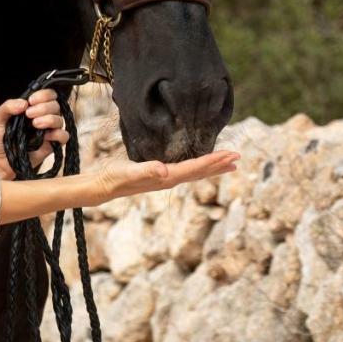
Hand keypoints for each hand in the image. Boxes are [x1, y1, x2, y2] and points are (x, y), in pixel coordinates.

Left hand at [0, 88, 69, 179]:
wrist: (0, 159)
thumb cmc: (0, 136)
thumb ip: (8, 106)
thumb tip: (24, 103)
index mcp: (34, 107)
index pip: (48, 94)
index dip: (43, 95)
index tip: (31, 101)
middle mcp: (44, 116)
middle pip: (55, 105)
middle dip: (43, 107)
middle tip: (29, 114)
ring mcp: (49, 130)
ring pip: (60, 119)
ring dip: (49, 119)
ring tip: (34, 124)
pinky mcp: (53, 144)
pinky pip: (64, 136)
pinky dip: (57, 134)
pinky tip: (45, 137)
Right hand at [93, 149, 239, 204]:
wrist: (104, 186)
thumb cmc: (115, 177)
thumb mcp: (129, 171)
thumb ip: (146, 171)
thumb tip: (165, 171)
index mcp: (167, 178)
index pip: (196, 168)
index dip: (214, 161)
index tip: (232, 155)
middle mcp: (170, 180)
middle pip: (201, 172)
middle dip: (219, 165)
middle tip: (238, 158)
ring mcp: (166, 179)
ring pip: (196, 173)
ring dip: (212, 167)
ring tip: (228, 164)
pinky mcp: (160, 175)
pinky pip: (186, 171)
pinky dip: (199, 166)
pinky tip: (200, 163)